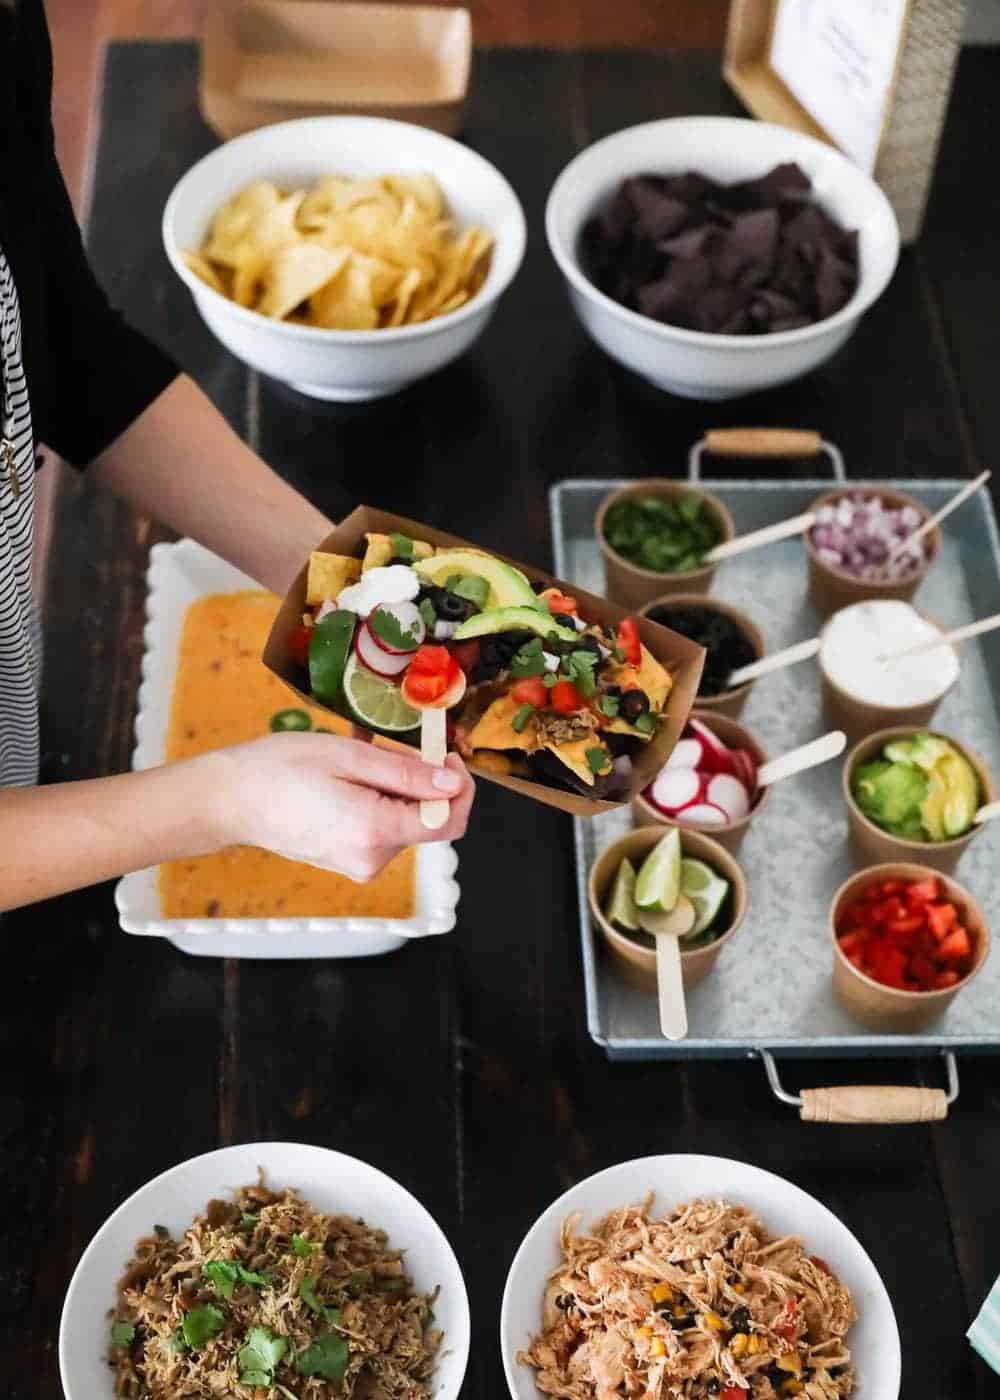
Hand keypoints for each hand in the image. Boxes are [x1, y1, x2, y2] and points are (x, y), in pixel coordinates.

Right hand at [204, 733, 474, 881]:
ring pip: (405, 821)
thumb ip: (407, 772)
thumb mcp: (348, 755)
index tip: (446, 754)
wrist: (229, 800)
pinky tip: (349, 777)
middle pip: (427, 819)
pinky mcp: (350, 861)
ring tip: (360, 758)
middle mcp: (373, 858)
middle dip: (421, 780)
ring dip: (396, 785)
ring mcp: (360, 864)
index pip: (449, 821)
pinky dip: (379, 799)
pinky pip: (383, 827)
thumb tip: (451, 783)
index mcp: (375, 831)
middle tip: (392, 746)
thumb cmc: (278, 770)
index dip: (459, 786)